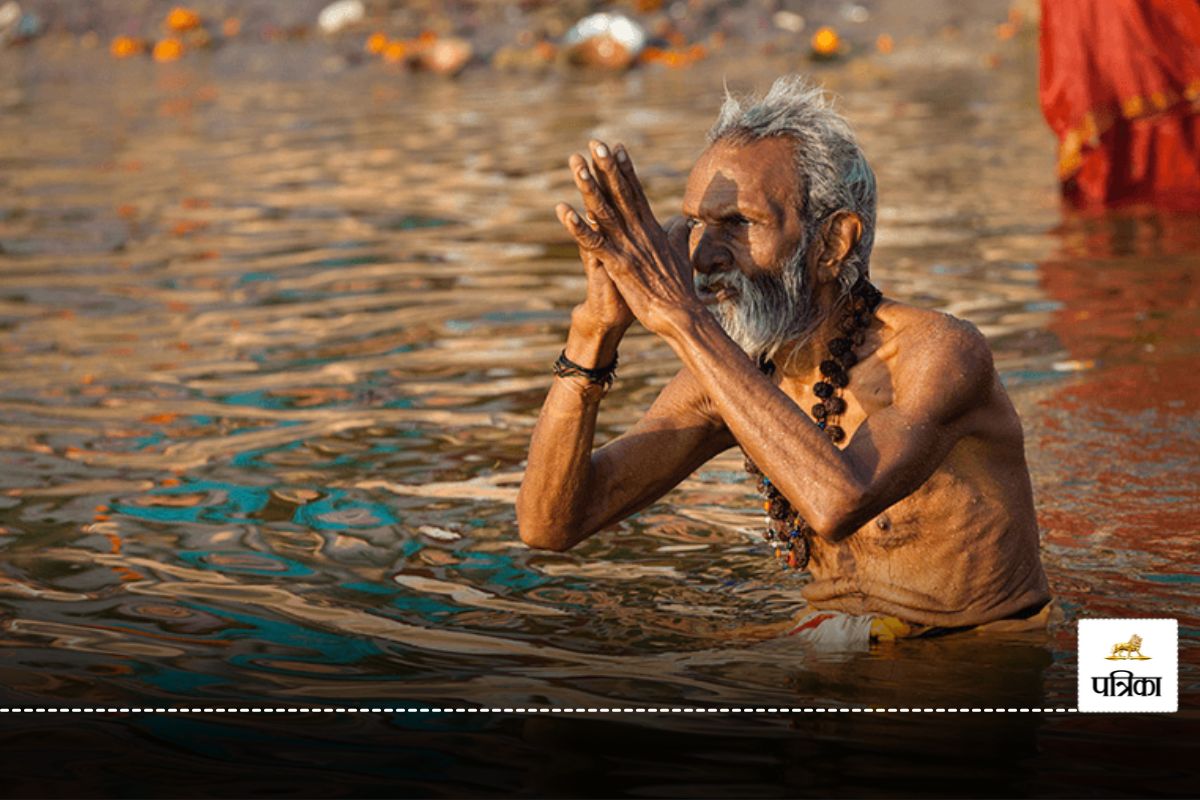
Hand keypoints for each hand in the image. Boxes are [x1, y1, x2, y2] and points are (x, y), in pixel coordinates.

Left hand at [555, 140, 697, 336]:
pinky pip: (593, 242)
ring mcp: (628, 247)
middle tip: (594, 142)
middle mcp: (640, 232)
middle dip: (606, 166)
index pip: (636, 192)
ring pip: (604, 211)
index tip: (616, 147)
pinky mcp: (618, 264)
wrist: (681, 314)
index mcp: (652, 229)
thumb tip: (686, 221)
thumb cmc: (681, 288)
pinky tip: (563, 211)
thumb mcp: (682, 254)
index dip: (625, 169)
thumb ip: (679, 235)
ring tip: (576, 165)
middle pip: (620, 193)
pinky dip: (577, 226)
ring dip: (588, 187)